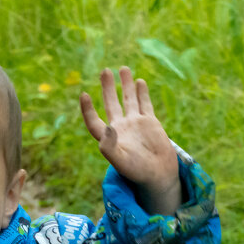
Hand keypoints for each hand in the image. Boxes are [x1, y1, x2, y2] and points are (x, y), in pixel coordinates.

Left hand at [80, 67, 180, 214]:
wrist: (159, 175)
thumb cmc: (137, 171)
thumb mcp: (120, 161)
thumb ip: (110, 146)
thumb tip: (107, 126)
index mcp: (109, 138)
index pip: (94, 121)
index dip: (87, 110)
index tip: (84, 94)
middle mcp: (121, 128)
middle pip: (111, 104)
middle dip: (108, 88)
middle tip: (105, 70)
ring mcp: (136, 124)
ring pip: (129, 100)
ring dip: (125, 85)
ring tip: (123, 68)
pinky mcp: (150, 123)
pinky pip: (144, 104)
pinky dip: (142, 93)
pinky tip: (139, 81)